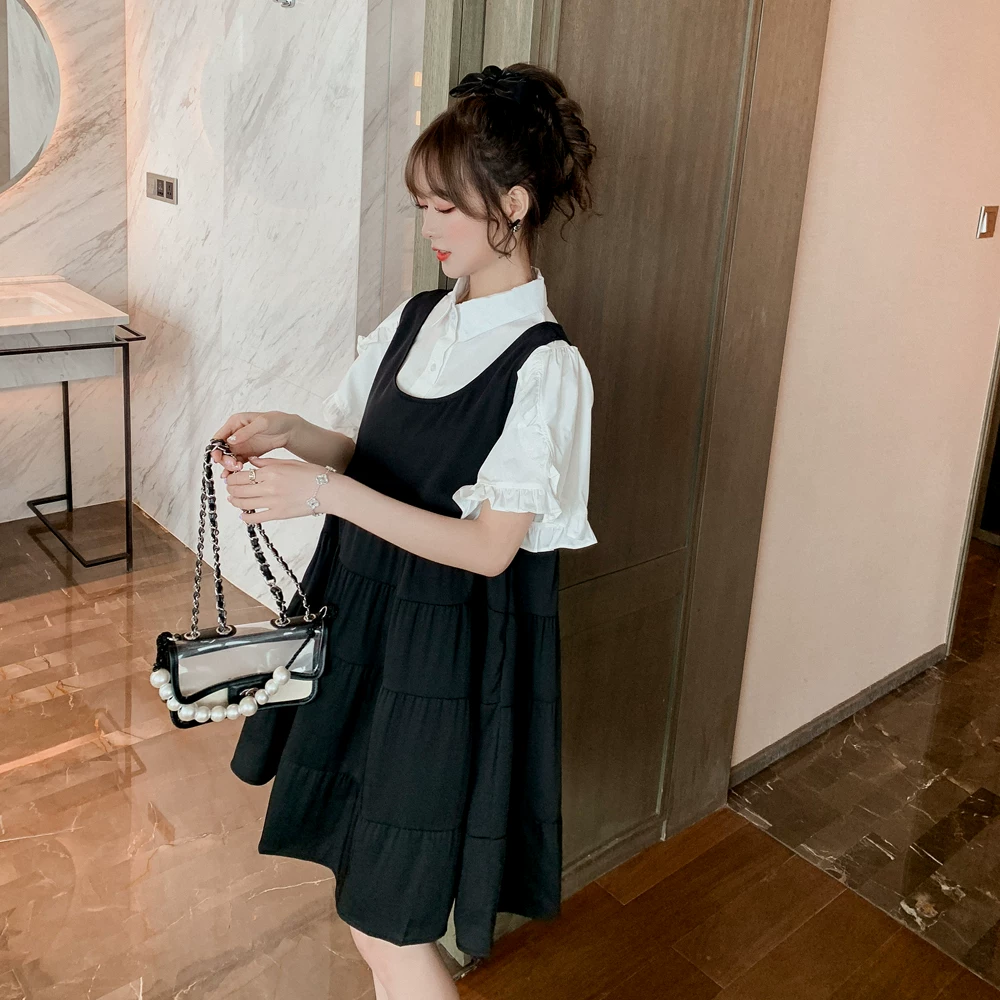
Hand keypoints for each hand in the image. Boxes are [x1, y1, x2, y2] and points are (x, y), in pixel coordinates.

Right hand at [210, 411, 297, 478]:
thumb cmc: (277, 421)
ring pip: (228, 458)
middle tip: (234, 465)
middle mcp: (234, 434)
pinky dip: (235, 469)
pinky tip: (236, 474)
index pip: (219, 437)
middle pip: (221, 450)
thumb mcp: (262, 423)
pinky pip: (237, 463)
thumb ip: (246, 432)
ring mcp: (240, 445)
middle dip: (224, 459)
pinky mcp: (247, 454)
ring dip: (229, 465)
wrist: (289, 430)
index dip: (216, 448)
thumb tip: (230, 440)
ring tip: (238, 469)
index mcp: (234, 423)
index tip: (218, 457)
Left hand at [223, 456, 339, 523]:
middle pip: (239, 489)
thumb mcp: (289, 462)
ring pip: (244, 503)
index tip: (231, 478)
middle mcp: (269, 487)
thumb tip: (252, 461)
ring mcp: (273, 502)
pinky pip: (256, 518)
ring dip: (235, 502)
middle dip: (231, 489)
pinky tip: (243, 515)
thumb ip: (267, 462)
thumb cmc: (313, 474)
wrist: (329, 491)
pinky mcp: (279, 514)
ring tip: (233, 500)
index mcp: (271, 471)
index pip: (241, 475)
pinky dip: (246, 518)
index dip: (232, 477)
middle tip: (230, 489)